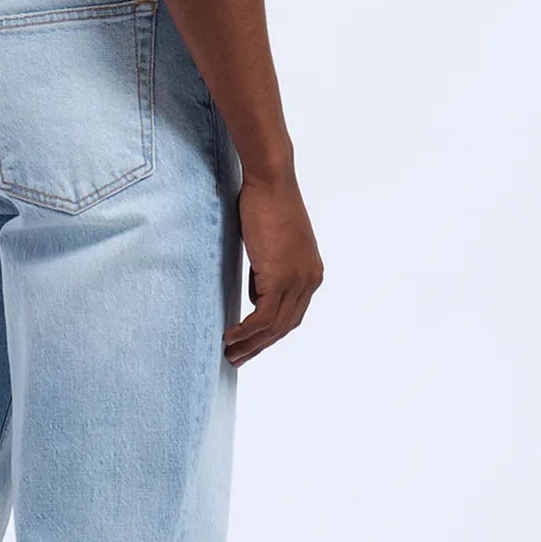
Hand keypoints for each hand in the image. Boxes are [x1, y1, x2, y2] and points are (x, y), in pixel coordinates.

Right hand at [224, 167, 322, 364]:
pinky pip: (263, 317)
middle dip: (260, 346)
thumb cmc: (265, 204)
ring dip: (250, 344)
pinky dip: (246, 331)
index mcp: (311, 273)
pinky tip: (230, 336)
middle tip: (237, 359)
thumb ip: (267, 271)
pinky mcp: (280, 277)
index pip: (292, 315)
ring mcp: (298, 280)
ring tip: (229, 354)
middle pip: (285, 326)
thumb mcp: (270, 244)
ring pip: (274, 327)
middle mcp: (310, 280)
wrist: (270, 181)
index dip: (271, 334)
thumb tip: (256, 294)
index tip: (250, 344)